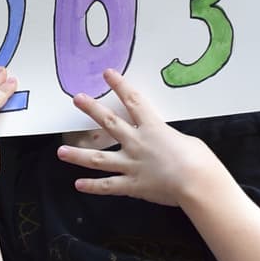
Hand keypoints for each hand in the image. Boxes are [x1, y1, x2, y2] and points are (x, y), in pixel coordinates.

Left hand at [57, 69, 215, 207]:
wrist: (196, 181)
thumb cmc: (198, 160)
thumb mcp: (186, 140)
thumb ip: (170, 139)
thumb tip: (167, 141)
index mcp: (153, 128)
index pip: (133, 101)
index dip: (120, 85)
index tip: (107, 73)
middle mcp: (137, 143)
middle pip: (109, 123)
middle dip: (92, 109)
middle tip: (76, 99)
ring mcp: (132, 165)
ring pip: (99, 158)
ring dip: (79, 155)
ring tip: (61, 151)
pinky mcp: (132, 185)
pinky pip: (108, 186)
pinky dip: (93, 186)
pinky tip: (78, 185)